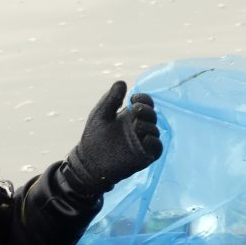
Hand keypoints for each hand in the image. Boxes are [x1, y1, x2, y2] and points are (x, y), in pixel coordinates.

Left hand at [63, 80, 162, 195]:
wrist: (88, 163)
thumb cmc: (93, 138)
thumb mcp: (101, 114)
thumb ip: (111, 99)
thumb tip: (122, 82)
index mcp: (129, 116)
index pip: (145, 104)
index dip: (144, 99)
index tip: (133, 99)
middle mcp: (138, 128)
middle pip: (152, 115)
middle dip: (146, 110)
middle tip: (135, 110)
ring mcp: (141, 142)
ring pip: (155, 130)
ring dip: (148, 125)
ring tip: (136, 125)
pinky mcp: (144, 157)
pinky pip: (157, 148)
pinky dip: (154, 142)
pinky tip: (144, 138)